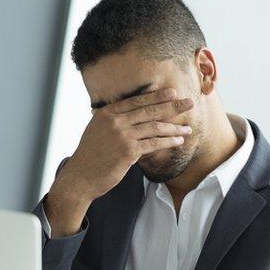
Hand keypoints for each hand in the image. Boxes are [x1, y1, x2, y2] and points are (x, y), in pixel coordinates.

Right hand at [44, 87, 193, 236]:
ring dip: (174, 127)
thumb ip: (112, 121)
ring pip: (154, 127)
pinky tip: (179, 141)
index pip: (136, 101)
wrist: (80, 177)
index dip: (156, 96)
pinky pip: (154, 143)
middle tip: (188, 103)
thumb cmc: (90, 157)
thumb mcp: (97, 131)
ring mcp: (122, 135)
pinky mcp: (128, 151)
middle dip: (172, 106)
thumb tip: (131, 116)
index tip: (171, 93)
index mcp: (106, 113)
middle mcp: (114, 121)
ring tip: (187, 127)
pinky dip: (168, 142)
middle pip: (149, 110)